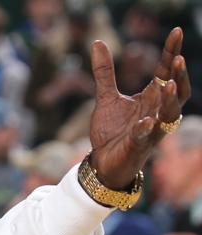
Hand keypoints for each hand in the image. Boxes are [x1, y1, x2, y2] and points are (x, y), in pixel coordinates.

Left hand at [89, 28, 190, 188]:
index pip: (166, 71)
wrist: (103, 161)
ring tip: (169, 84)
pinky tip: (145, 121)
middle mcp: (156, 112)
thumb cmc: (112, 131)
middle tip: (177, 58)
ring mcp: (151, 129)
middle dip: (179, 75)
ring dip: (170, 100)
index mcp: (151, 98)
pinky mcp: (138, 145)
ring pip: (169, 114)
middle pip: (177, 91)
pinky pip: (146, 136)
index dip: (172, 52)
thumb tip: (97, 42)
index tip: (176, 31)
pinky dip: (146, 128)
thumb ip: (105, 72)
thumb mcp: (106, 97)